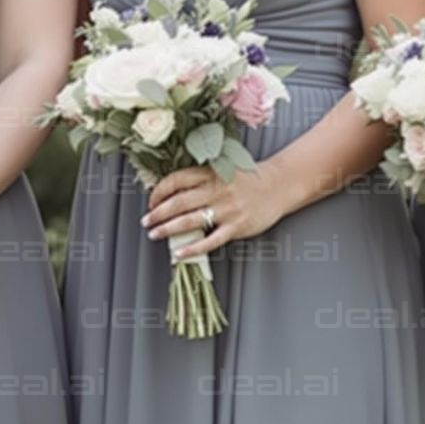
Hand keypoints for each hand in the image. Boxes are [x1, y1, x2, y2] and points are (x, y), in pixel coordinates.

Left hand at [142, 166, 284, 259]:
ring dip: (167, 229)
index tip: (151, 202)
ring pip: (190, 221)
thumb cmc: (246, 179)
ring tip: (155, 234)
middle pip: (178, 202)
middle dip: (157, 213)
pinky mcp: (236, 227)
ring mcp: (226, 209)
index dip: (159, 192)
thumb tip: (169, 194)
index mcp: (209, 174)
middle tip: (146, 221)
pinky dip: (192, 249)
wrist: (278, 186)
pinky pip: (210, 241)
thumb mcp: (221, 169)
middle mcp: (216, 190)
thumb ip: (199, 179)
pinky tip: (179, 254)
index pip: (175, 181)